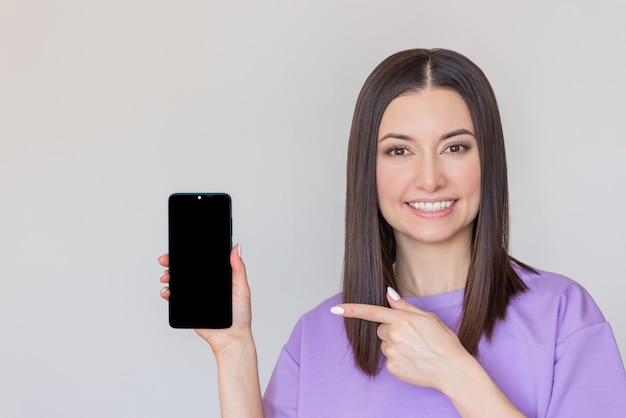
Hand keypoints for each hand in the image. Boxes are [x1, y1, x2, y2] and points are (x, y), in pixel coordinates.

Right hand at [158, 244, 253, 354]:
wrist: (231, 338)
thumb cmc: (240, 315)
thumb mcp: (242, 288)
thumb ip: (238, 268)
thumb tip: (236, 247)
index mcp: (217, 277)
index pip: (202, 261)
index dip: (191, 252)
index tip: (181, 246)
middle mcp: (205, 285)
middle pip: (186, 269)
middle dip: (173, 262)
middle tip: (166, 259)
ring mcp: (195, 296)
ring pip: (178, 282)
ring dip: (169, 276)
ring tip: (166, 276)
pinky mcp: (188, 307)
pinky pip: (175, 298)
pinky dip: (168, 293)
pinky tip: (167, 291)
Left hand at [332, 287, 470, 391]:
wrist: (452, 370)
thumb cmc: (444, 342)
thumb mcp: (428, 318)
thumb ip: (405, 306)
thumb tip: (389, 294)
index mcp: (402, 320)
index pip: (372, 312)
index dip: (352, 310)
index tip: (336, 309)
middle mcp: (394, 335)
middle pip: (381, 329)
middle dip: (392, 331)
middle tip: (413, 337)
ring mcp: (392, 353)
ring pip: (385, 344)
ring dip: (395, 345)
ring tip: (416, 350)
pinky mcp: (392, 368)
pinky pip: (389, 359)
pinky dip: (398, 359)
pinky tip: (413, 360)